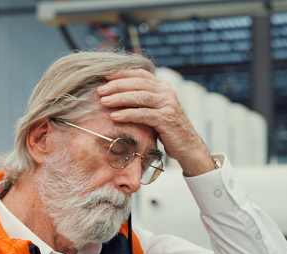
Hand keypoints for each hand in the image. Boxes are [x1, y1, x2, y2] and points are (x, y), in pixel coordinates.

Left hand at [97, 69, 215, 175]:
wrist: (186, 145)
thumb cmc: (165, 128)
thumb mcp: (154, 109)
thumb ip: (141, 99)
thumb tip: (115, 93)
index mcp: (162, 86)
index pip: (140, 73)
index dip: (121, 73)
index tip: (103, 76)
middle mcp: (166, 92)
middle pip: (138, 83)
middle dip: (116, 85)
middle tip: (100, 90)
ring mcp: (168, 104)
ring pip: (140, 96)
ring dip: (119, 98)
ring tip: (104, 102)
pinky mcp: (167, 119)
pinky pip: (144, 114)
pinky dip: (128, 114)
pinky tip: (115, 116)